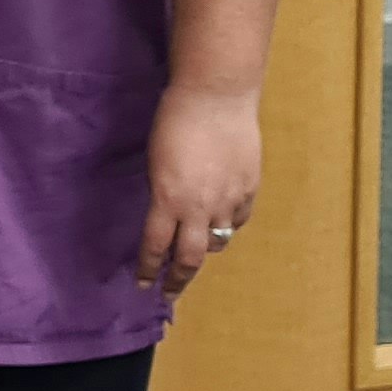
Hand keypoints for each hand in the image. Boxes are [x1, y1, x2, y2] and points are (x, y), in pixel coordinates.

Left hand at [138, 82, 261, 294]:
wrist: (216, 97)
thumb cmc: (174, 120)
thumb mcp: (156, 161)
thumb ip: (162, 194)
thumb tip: (167, 214)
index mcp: (167, 199)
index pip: (155, 247)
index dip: (147, 269)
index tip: (142, 285)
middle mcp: (199, 207)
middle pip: (189, 258)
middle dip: (177, 280)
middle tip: (169, 293)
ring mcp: (228, 200)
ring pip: (218, 242)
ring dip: (204, 251)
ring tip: (195, 257)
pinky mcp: (249, 189)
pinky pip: (238, 220)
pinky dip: (228, 227)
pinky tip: (222, 224)